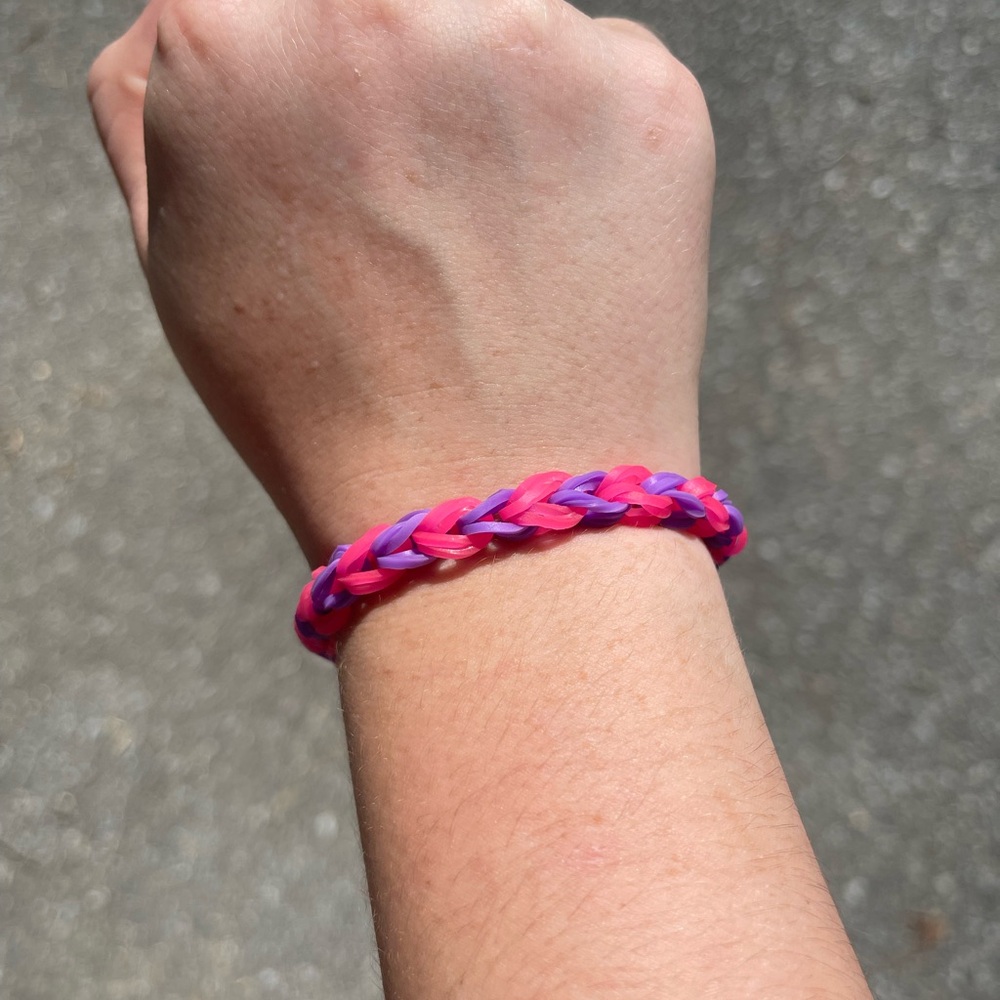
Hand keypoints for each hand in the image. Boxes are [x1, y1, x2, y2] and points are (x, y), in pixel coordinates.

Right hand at [88, 0, 715, 563]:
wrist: (492, 513)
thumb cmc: (320, 403)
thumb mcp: (176, 253)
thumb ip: (159, 93)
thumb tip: (210, 13)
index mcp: (233, 36)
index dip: (308, 83)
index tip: (337, 150)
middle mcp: (379, 5)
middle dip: (395, 76)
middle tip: (418, 198)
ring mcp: (528, 41)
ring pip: (499, 20)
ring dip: (489, 102)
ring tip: (487, 241)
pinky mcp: (646, 94)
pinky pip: (600, 74)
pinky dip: (581, 143)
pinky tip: (560, 249)